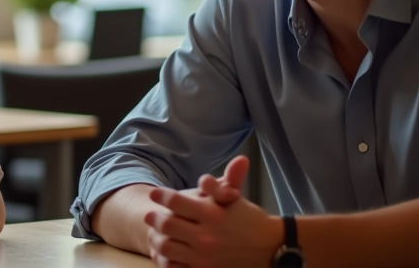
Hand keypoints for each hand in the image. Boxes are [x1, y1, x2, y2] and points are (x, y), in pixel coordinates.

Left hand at [143, 156, 281, 267]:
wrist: (269, 249)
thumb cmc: (249, 220)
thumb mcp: (236, 199)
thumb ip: (224, 182)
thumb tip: (233, 161)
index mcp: (213, 214)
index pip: (176, 202)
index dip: (161, 196)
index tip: (154, 193)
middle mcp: (207, 237)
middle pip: (166, 225)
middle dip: (154, 218)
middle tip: (149, 214)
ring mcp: (204, 258)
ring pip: (166, 247)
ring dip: (155, 239)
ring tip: (154, 233)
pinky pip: (174, 266)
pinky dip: (164, 259)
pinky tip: (163, 252)